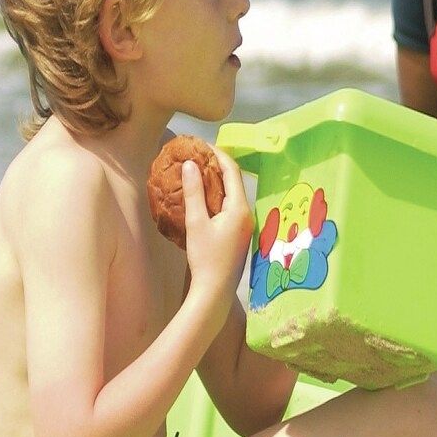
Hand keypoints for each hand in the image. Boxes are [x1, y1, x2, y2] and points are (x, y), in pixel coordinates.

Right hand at [181, 150, 251, 307]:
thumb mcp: (196, 223)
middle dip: (216, 165)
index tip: (201, 145)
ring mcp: (244, 225)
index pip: (232, 171)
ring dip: (216, 181)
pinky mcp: (238, 234)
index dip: (217, 154)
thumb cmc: (206, 258)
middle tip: (197, 155)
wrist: (214, 291)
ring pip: (232, 194)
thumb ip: (194, 192)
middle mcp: (246, 214)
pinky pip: (229, 207)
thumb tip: (190, 164)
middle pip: (234, 181)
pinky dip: (217, 196)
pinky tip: (203, 197)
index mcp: (239, 208)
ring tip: (198, 172)